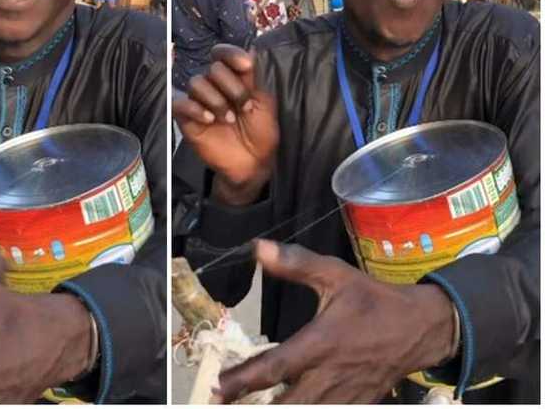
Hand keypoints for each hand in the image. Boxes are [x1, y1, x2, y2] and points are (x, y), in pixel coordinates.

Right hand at [171, 45, 278, 204]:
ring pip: (196, 83)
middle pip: (213, 69)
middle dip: (232, 87)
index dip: (231, 54)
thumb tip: (250, 50)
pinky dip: (195, 109)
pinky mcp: (186, 119)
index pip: (222, 54)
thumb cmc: (260, 131)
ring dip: (216, 100)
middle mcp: (213, 85)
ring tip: (228, 119)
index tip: (246, 66)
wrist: (252, 162)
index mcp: (232, 77)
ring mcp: (198, 101)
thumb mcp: (263, 101)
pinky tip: (210, 120)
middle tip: (244, 108)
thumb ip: (254, 77)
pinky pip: (180, 104)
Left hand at [215, 240, 457, 402]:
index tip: (217, 387)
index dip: (242, 381)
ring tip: (250, 408)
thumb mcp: (337, 275)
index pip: (273, 368)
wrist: (424, 327)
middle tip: (222, 403)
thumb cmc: (375, 300)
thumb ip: (297, 264)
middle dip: (254, 408)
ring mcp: (345, 395)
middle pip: (286, 404)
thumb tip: (259, 248)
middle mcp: (329, 375)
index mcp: (320, 344)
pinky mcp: (359, 403)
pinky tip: (291, 405)